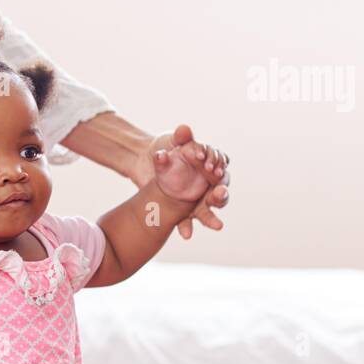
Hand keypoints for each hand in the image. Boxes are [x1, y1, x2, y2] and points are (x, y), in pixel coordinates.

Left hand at [132, 123, 229, 238]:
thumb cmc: (164, 147)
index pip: (221, 164)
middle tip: (219, 192)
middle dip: (221, 193)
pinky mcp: (181, 210)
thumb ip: (180, 137)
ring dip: (211, 217)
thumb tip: (184, 129)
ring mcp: (195, 197)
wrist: (142, 161)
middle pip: (221, 189)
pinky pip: (186, 220)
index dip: (218, 164)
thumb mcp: (171, 141)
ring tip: (217, 226)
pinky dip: (186, 227)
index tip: (210, 166)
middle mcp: (207, 181)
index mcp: (209, 163)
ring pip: (208, 208)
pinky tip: (185, 234)